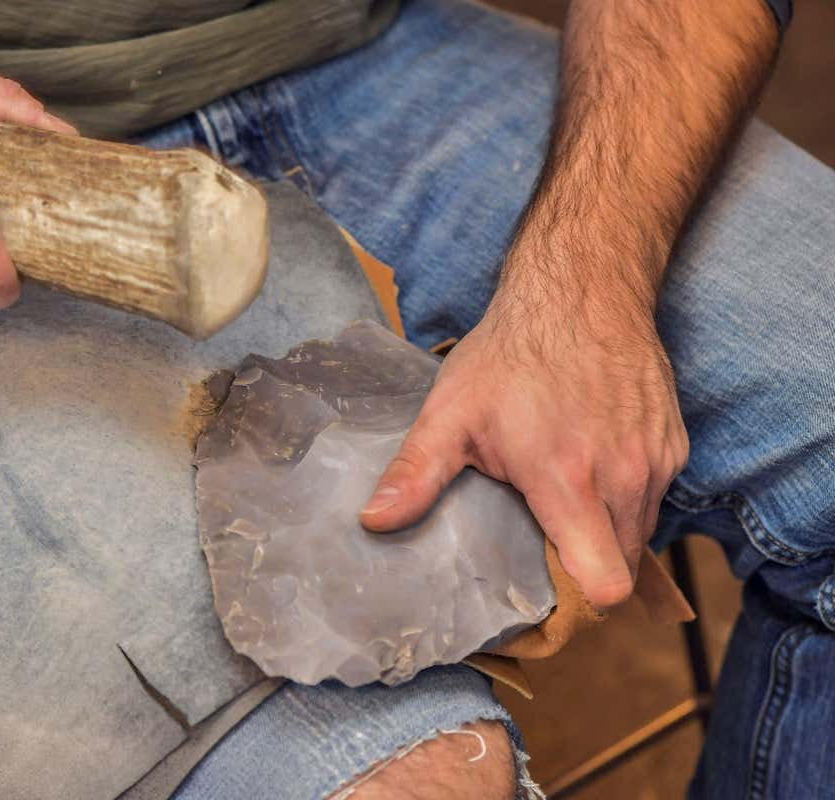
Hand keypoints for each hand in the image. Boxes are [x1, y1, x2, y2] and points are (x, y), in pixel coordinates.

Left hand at [359, 276, 688, 607]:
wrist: (581, 286)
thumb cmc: (512, 351)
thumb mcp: (451, 413)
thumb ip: (416, 474)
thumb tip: (373, 522)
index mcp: (567, 482)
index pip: (605, 584)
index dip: (578, 599)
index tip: (544, 586)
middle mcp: (624, 478)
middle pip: (622, 567)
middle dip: (586, 565)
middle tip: (541, 540)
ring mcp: (656, 460)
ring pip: (641, 532)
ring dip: (607, 530)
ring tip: (562, 497)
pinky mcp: (675, 442)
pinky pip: (656, 495)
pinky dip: (628, 495)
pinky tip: (590, 463)